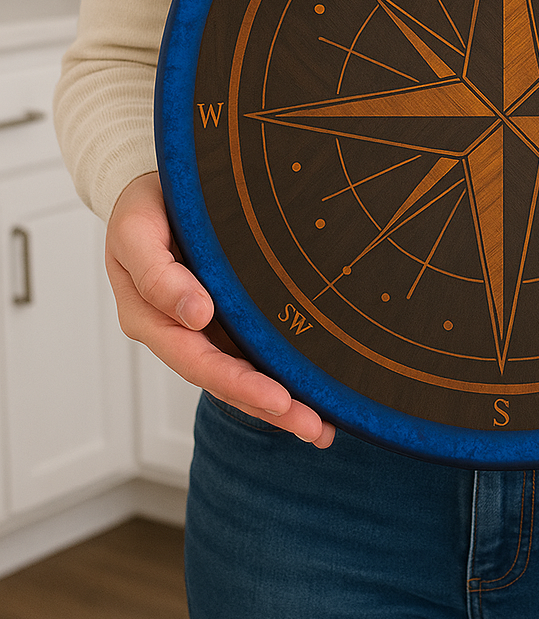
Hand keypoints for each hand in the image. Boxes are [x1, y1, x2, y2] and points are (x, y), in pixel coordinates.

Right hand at [105, 172, 335, 446]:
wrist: (156, 190)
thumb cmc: (143, 209)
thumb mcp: (136, 232)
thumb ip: (157, 274)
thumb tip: (195, 315)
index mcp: (152, 318)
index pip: (198, 360)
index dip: (238, 383)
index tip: (277, 398)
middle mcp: (180, 332)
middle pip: (225, 380)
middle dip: (270, 407)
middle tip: (314, 426)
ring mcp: (206, 330)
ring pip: (242, 376)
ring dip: (281, 406)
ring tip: (322, 427)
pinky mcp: (228, 320)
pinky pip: (253, 355)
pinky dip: (281, 379)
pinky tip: (314, 399)